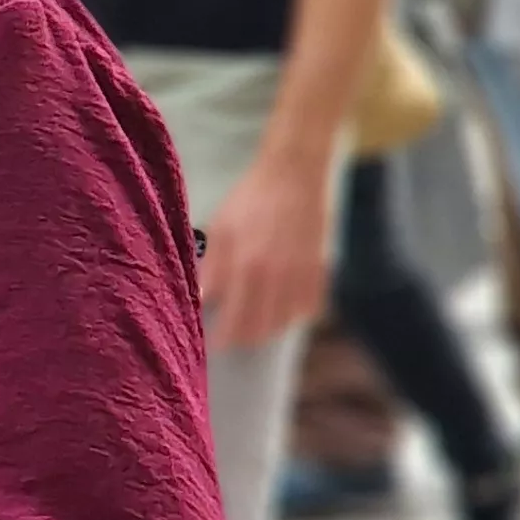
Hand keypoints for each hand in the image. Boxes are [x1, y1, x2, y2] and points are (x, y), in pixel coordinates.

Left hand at [200, 158, 332, 352]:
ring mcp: (303, 277)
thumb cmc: (250, 200)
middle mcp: (278, 279)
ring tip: (250, 321)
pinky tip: (278, 306)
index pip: (234, 322)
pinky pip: (309, 308)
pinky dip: (293, 314)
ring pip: (285, 322)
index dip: (221, 338)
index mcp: (248, 268)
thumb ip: (211, 268)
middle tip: (228, 335)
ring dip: (267, 328)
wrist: (295, 175)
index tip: (210, 344)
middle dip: (242, 337)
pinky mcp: (322, 272)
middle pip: (261, 329)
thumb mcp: (221, 229)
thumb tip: (198, 299)